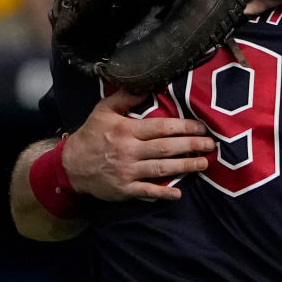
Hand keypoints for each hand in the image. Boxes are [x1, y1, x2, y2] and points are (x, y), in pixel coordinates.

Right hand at [62, 89, 215, 201]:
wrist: (71, 165)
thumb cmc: (91, 134)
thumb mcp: (103, 110)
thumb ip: (125, 97)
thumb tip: (147, 88)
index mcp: (126, 130)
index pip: (161, 128)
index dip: (184, 127)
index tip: (201, 128)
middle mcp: (129, 151)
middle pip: (166, 148)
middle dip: (191, 146)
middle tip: (211, 145)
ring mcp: (127, 171)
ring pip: (161, 169)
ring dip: (185, 167)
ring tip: (203, 164)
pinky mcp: (124, 189)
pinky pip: (147, 191)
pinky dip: (163, 193)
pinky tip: (179, 193)